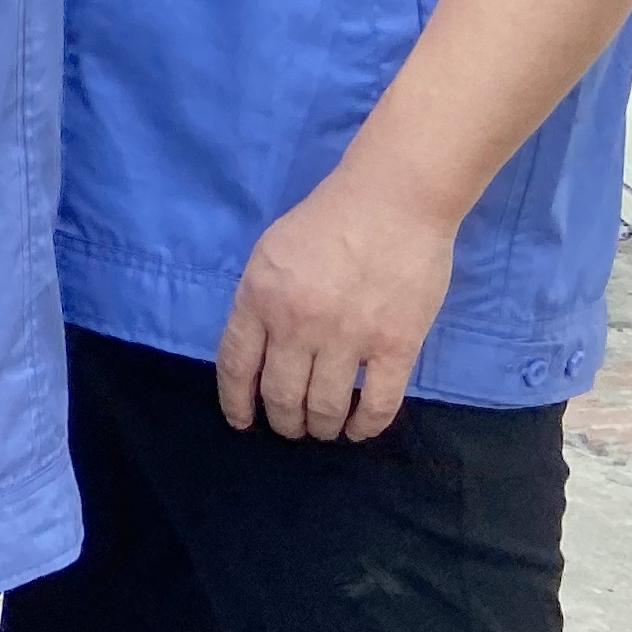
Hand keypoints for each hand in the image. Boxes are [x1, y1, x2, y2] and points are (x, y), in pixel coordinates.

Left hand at [216, 166, 458, 439]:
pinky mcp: (396, 345)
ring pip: (325, 406)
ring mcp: (348, 338)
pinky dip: (366, 426)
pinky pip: (378, 403)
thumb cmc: (327, 219)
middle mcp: (297, 325)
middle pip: (280, 394)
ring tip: (322, 430)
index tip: (241, 422)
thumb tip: (256, 347)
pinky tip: (358, 431)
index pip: (236, 365)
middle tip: (290, 427)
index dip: (235, 402)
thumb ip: (259, 299)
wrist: (393, 201)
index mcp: (259, 298)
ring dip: (320, 427)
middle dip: (282, 421)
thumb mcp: (270, 253)